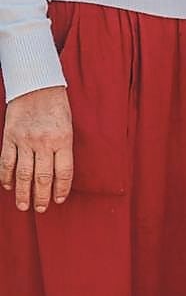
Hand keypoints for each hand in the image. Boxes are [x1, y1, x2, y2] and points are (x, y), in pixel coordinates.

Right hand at [1, 86, 73, 212]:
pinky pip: (7, 161)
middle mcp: (44, 143)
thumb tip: (59, 173)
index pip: (63, 172)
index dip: (61, 189)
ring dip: (23, 192)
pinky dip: (6, 176)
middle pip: (43, 177)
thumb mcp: (68, 127)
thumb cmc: (56, 107)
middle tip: (40, 209)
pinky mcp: (10, 137)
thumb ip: (63, 148)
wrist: (37, 86)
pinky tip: (8, 186)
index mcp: (63, 140)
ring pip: (23, 173)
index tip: (58, 200)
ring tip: (24, 206)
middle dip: (41, 196)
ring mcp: (25, 141)